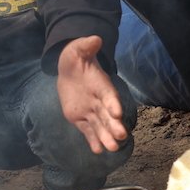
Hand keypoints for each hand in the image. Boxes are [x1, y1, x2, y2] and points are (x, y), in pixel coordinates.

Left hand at [56, 36, 128, 153]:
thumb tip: (95, 39)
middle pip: (108, 115)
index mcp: (101, 85)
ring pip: (99, 126)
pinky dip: (92, 140)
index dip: (113, 103)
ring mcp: (90, 111)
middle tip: (121, 137)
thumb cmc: (77, 59)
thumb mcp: (78, 50)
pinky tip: (97, 151)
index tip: (117, 112)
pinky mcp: (80, 118)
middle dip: (113, 125)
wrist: (69, 70)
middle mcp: (99, 101)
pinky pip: (87, 130)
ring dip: (105, 137)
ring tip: (112, 149)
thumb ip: (86, 46)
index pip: (109, 95)